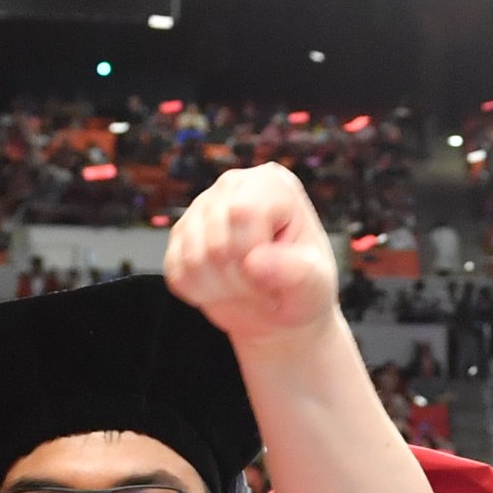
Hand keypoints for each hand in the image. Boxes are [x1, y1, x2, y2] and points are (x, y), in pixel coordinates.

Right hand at [163, 165, 338, 346]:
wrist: (279, 308)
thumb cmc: (302, 289)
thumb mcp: (315, 285)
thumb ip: (296, 274)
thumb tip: (256, 263)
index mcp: (272, 184)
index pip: (243, 213)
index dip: (254, 255)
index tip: (276, 276)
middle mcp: (233, 185)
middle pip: (216, 243)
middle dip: (240, 281)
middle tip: (263, 288)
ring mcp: (201, 208)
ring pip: (193, 260)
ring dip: (221, 290)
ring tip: (246, 288)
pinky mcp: (180, 235)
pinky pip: (176, 273)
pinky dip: (201, 293)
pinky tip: (224, 287)